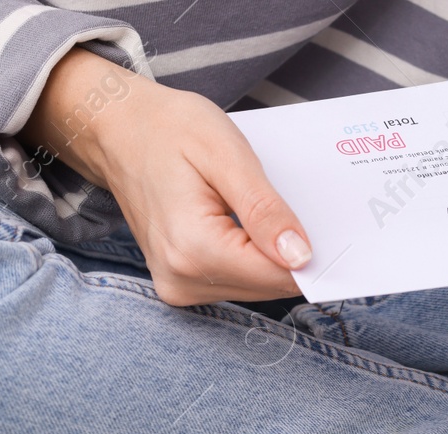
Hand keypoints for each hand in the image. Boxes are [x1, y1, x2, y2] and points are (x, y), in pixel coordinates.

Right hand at [19, 49, 310, 305]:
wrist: (117, 132)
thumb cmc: (169, 131)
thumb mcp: (226, 155)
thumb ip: (264, 210)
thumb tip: (300, 257)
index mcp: (193, 249)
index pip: (278, 276)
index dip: (312, 255)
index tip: (329, 228)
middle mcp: (182, 280)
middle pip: (270, 286)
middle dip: (291, 253)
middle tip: (289, 205)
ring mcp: (179, 288)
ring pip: (257, 288)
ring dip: (271, 255)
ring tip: (258, 209)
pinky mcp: (181, 286)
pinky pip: (238, 281)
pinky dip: (253, 257)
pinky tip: (246, 226)